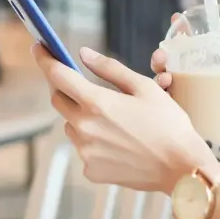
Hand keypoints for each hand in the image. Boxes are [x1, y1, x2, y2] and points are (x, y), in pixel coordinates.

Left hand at [32, 44, 216, 192]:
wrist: (180, 166)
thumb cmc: (168, 123)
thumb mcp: (144, 87)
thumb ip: (110, 69)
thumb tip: (83, 54)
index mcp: (97, 102)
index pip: (58, 75)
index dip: (46, 59)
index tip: (39, 48)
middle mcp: (84, 128)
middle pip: (59, 100)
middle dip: (65, 88)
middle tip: (83, 84)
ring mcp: (85, 152)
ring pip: (71, 126)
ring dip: (82, 117)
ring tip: (115, 120)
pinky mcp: (91, 170)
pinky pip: (84, 148)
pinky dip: (94, 141)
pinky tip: (120, 142)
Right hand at [151, 15, 219, 151]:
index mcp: (206, 75)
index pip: (190, 49)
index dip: (181, 33)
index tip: (177, 20)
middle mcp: (190, 86)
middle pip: (169, 63)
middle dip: (161, 55)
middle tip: (163, 57)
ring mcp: (181, 104)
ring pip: (160, 82)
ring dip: (157, 75)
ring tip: (166, 78)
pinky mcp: (176, 122)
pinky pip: (159, 108)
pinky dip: (155, 99)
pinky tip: (161, 95)